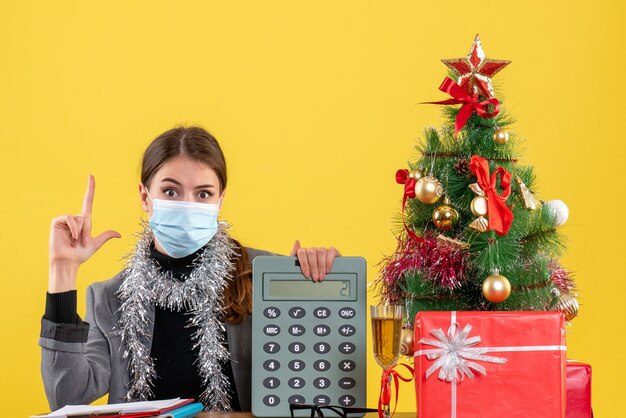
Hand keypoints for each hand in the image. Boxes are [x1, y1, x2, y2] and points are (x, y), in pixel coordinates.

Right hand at [48, 175, 120, 291]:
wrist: (69, 261)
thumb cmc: (80, 254)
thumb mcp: (95, 243)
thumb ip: (105, 236)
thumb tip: (119, 234)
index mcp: (84, 221)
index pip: (87, 201)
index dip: (90, 189)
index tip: (91, 176)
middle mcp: (75, 218)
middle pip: (87, 216)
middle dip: (87, 231)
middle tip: (82, 242)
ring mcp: (65, 219)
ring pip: (80, 218)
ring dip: (80, 231)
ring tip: (75, 241)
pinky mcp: (57, 221)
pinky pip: (70, 218)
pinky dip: (74, 229)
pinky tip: (71, 237)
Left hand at [290, 240, 340, 281]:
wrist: (325, 273)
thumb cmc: (310, 270)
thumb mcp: (299, 265)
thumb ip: (295, 254)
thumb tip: (296, 241)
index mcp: (304, 251)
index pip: (302, 252)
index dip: (304, 264)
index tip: (307, 275)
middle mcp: (313, 249)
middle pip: (311, 253)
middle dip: (313, 267)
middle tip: (315, 278)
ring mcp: (323, 249)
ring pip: (321, 252)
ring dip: (321, 266)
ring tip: (321, 276)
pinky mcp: (332, 251)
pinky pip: (331, 252)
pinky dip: (329, 262)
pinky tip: (327, 270)